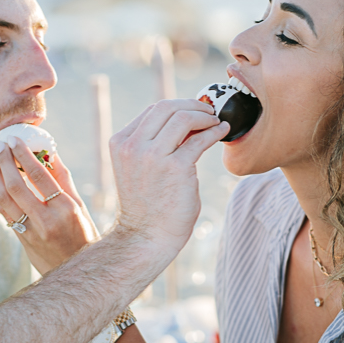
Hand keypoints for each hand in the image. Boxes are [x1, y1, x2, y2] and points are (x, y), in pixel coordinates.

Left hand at [0, 137, 98, 273]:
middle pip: (16, 185)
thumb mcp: (80, 206)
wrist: (79, 276)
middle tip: (0, 145)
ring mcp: (32, 233)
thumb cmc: (84, 236)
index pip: (39, 175)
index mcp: (66, 208)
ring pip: (5, 199)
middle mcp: (47, 220)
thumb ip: (63, 179)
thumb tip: (50, 152)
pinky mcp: (22, 241)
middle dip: (5, 161)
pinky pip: (5, 213)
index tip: (14, 139)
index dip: (23, 154)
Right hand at [109, 99, 228, 257]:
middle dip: (192, 105)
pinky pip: (200, 140)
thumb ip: (155, 142)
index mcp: (121, 142)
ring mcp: (153, 156)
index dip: (177, 106)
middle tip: (209, 110)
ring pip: (183, 117)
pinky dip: (215, 131)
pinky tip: (222, 131)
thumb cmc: (148, 205)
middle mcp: (133, 146)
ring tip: (216, 121)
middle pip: (166, 107)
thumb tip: (188, 119)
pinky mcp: (176, 167)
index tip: (194, 110)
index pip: (152, 110)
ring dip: (205, 116)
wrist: (147, 237)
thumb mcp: (141, 165)